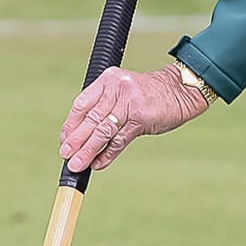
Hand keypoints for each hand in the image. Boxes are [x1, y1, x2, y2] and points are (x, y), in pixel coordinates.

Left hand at [59, 65, 210, 172]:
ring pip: (103, 131)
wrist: (182, 90)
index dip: (70, 125)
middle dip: (76, 140)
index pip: (81, 105)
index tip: (64, 141)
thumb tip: (82, 136)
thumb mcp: (123, 92)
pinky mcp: (141, 118)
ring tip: (77, 164)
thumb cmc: (150, 94)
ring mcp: (129, 103)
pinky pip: (120, 139)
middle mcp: (116, 89)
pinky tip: (98, 163)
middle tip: (66, 156)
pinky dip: (108, 154)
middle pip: (90, 119)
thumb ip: (104, 108)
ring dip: (88, 150)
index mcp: (107, 80)